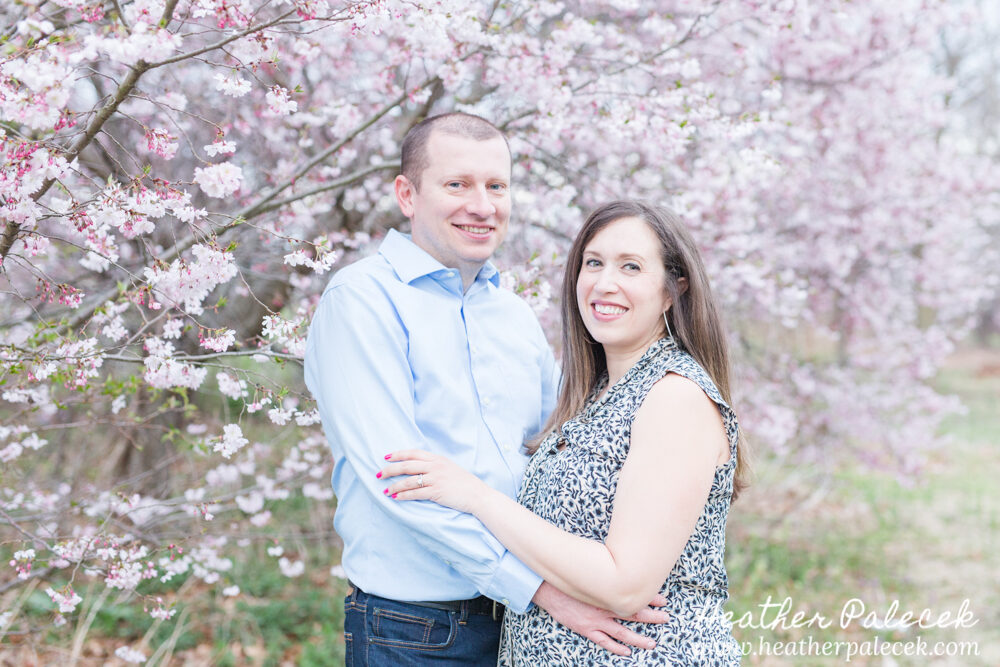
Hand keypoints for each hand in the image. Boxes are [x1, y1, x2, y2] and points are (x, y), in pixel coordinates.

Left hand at [379, 449, 487, 513]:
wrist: (478, 495)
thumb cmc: (464, 483)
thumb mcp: (450, 468)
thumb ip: (435, 466)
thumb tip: (419, 468)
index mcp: (438, 459)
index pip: (413, 453)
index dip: (398, 454)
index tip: (386, 457)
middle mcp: (435, 466)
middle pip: (407, 465)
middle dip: (390, 469)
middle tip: (379, 474)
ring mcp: (436, 479)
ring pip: (409, 480)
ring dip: (395, 485)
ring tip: (385, 490)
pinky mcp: (436, 492)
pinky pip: (415, 493)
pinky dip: (403, 495)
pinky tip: (396, 497)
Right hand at [532, 582, 668, 656]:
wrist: (548, 588)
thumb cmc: (570, 577)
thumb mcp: (590, 571)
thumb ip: (606, 572)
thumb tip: (621, 565)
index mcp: (607, 593)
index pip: (633, 596)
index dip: (650, 599)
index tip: (663, 599)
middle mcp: (605, 608)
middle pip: (633, 614)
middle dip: (652, 617)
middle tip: (666, 618)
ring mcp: (596, 621)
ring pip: (622, 633)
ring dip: (638, 639)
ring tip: (652, 643)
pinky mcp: (586, 629)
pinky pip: (604, 641)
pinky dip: (616, 648)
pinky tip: (627, 652)